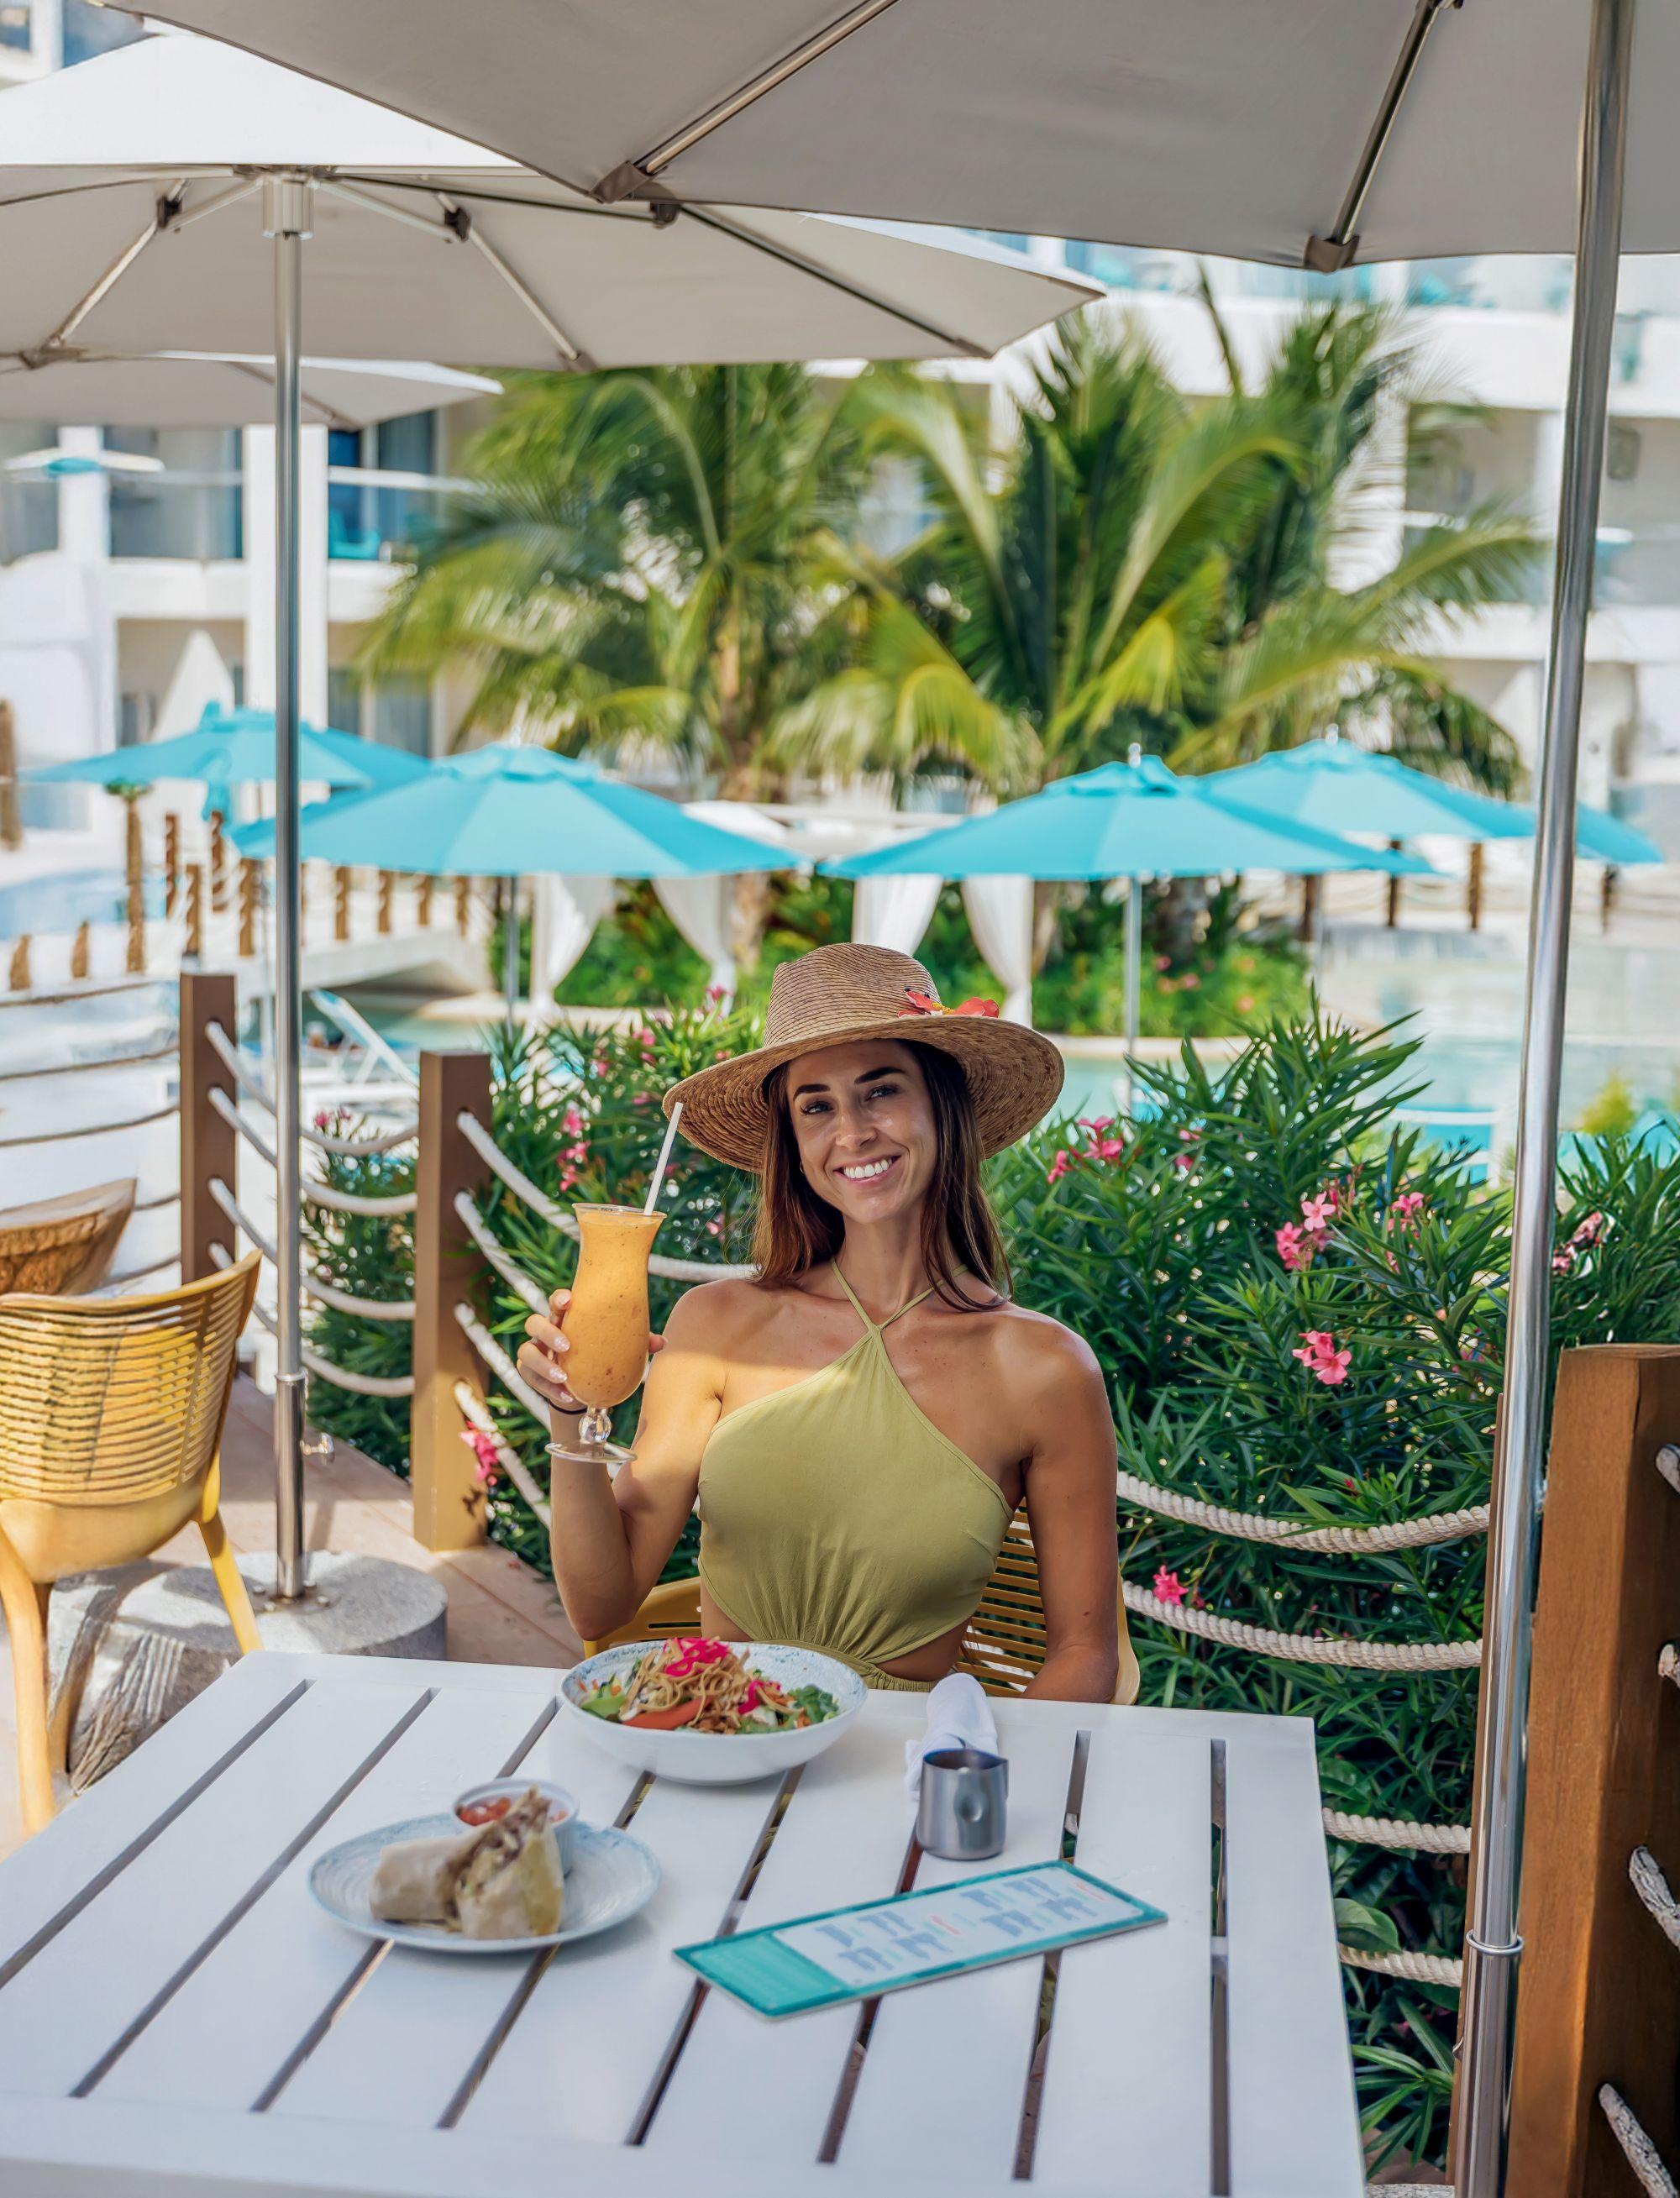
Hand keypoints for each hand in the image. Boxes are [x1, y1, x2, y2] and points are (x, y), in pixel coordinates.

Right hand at [516, 1288, 663, 1422]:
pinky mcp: (529, 1373)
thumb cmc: (601, 1359)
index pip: (557, 1302)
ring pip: (526, 1352)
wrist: (582, 1389)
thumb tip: (662, 1342)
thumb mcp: (618, 1350)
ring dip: (543, 1364)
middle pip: (534, 1322)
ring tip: (563, 1377)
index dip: (559, 1298)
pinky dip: (548, 1388)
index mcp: (566, 1319)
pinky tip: (566, 1395)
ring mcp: (534, 1352)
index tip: (569, 1300)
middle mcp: (545, 1332)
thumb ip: (637, 1344)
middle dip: (548, 1332)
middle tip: (567, 1345)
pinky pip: (530, 1378)